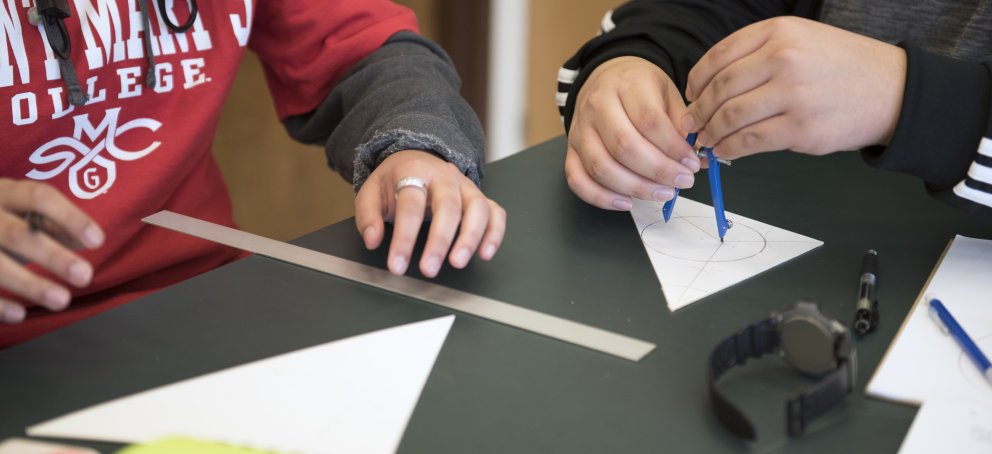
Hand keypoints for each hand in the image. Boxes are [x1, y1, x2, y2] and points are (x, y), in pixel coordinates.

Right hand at [0, 179, 103, 322]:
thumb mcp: (22, 212)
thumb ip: (54, 224)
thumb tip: (89, 239)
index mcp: (4, 192)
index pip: (39, 197)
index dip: (70, 218)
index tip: (98, 241)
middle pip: (17, 234)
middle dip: (52, 256)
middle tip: (85, 276)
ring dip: (29, 284)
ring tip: (61, 300)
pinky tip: (20, 314)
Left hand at [355, 150, 505, 277]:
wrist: (416, 159)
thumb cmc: (395, 181)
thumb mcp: (371, 193)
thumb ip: (368, 217)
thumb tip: (373, 240)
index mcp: (414, 172)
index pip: (410, 206)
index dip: (404, 238)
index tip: (397, 265)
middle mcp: (445, 177)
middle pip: (448, 207)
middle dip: (439, 241)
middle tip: (429, 269)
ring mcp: (466, 186)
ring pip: (478, 208)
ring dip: (471, 237)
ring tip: (458, 263)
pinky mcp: (480, 197)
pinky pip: (495, 212)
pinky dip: (495, 233)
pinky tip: (485, 253)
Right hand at [566, 56, 700, 210]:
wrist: (606, 77)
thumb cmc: (640, 88)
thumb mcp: (667, 92)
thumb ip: (681, 123)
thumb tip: (699, 158)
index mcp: (626, 85)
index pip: (649, 121)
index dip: (673, 148)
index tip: (692, 163)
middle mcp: (597, 105)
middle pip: (625, 146)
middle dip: (658, 171)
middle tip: (682, 182)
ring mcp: (579, 130)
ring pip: (601, 167)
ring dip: (635, 187)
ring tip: (662, 193)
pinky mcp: (570, 150)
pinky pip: (578, 180)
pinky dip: (601, 198)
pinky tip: (627, 202)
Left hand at [682, 17, 906, 158]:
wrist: (891, 89)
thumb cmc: (841, 66)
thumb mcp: (801, 39)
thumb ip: (757, 55)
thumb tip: (710, 85)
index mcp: (779, 33)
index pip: (719, 57)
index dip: (696, 81)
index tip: (690, 94)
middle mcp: (784, 59)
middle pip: (720, 89)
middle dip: (699, 110)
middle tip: (692, 123)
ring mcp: (793, 94)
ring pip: (731, 117)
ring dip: (711, 132)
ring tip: (707, 139)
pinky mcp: (801, 128)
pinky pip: (750, 141)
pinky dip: (730, 148)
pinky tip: (726, 150)